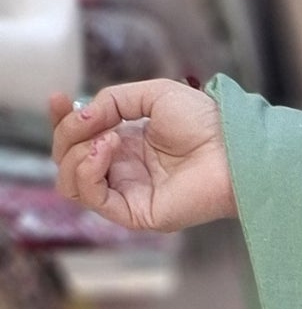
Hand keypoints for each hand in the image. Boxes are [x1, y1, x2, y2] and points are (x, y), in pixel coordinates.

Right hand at [49, 82, 237, 230]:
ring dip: (76, 154)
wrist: (234, 147)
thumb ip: (111, 101)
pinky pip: (93, 198)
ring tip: (106, 137)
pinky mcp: (135, 213)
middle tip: (86, 118)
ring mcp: (127, 193)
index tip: (59, 99)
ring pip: (72, 183)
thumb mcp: (151, 95)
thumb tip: (79, 115)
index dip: (62, 120)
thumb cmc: (204, 121)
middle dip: (66, 135)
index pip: (78, 139)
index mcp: (125, 143)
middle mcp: (122, 170)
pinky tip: (108, 147)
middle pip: (68, 161)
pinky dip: (90, 169)